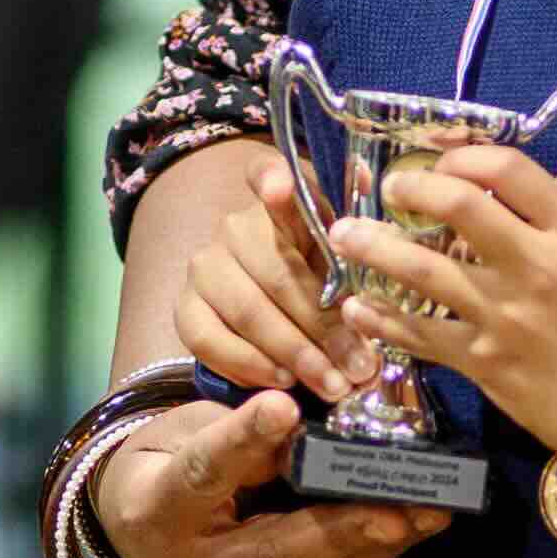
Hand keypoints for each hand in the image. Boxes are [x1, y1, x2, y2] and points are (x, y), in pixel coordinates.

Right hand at [88, 378, 438, 557]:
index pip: (203, 473)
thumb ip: (244, 436)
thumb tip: (314, 427)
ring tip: (433, 511)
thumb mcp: (193, 434)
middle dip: (345, 528)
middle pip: (274, 550)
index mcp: (157, 511)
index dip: (243, 441)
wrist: (147, 537)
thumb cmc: (176, 465)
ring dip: (380, 545)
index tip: (283, 407)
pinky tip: (416, 528)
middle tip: (402, 506)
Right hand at [177, 153, 378, 411]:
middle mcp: (235, 226)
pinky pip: (209, 339)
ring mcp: (205, 266)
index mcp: (280, 200)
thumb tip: (371, 181)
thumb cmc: (325, 277)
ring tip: (332, 384)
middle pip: (277, 272)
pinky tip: (284, 381)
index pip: (266, 174)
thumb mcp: (348, 255)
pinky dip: (250, 365)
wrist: (275, 312)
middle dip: (323, 326)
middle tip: (359, 365)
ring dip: (295, 353)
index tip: (282, 185)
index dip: (273, 181)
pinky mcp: (185, 307)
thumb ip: (357, 234)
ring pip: (248, 311)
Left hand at [343, 144, 556, 469]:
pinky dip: (381, 319)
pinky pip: (419, 333)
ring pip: (423, 271)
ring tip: (344, 235)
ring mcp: (505, 315)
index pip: (508, 169)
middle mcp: (536, 265)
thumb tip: (474, 186)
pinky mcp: (483, 360)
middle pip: (460, 207)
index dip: (464, 156)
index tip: (442, 163)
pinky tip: (357, 308)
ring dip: (374, 248)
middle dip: (411, 189)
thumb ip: (540, 219)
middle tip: (388, 188)